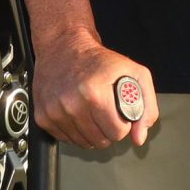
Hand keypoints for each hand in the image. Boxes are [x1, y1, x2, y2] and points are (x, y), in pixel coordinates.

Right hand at [33, 31, 160, 148]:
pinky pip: (65, 139)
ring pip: (83, 143)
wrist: (63, 46)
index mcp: (95, 93)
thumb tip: (139, 138)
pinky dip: (74, 131)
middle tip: (105, 111)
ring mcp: (55, 112)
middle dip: (107, 129)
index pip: (117, 132)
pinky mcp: (43, 117)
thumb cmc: (100, 60)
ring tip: (91, 111)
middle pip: (100, 141)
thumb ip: (146, 107)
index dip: (122, 124)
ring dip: (91, 132)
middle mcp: (72, 104)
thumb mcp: (135, 74)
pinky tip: (77, 113)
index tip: (118, 112)